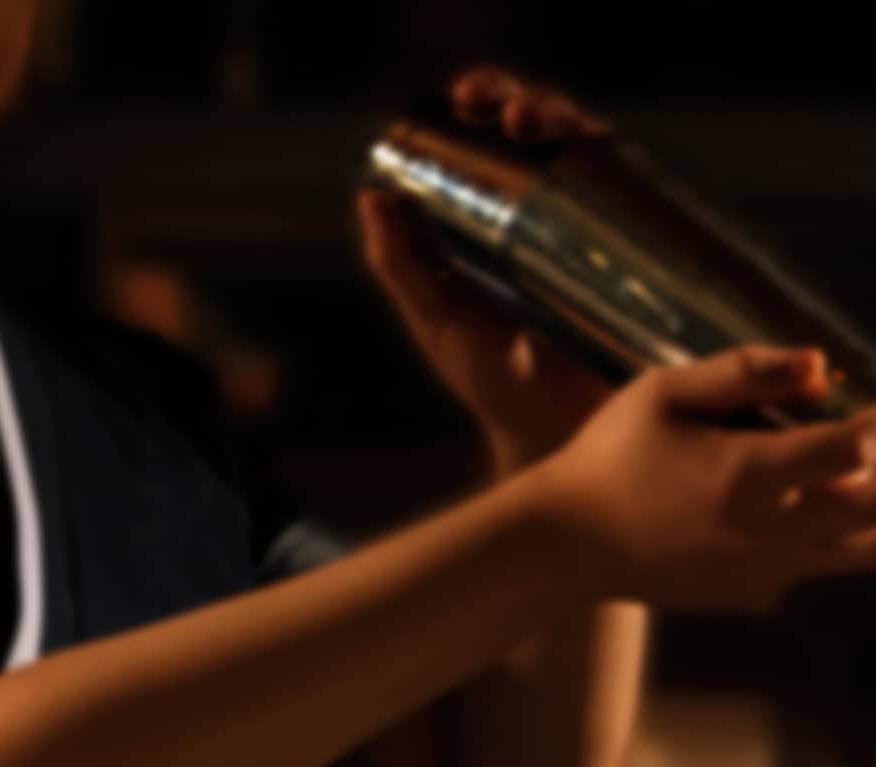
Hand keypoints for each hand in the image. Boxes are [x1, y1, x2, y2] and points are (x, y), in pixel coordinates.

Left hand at [359, 65, 617, 464]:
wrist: (555, 434)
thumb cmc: (491, 381)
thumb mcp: (436, 322)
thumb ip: (401, 267)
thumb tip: (369, 196)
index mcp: (486, 223)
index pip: (481, 145)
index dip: (467, 111)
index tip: (452, 102)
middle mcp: (540, 212)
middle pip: (529, 130)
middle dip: (508, 100)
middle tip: (487, 106)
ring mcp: (587, 222)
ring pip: (574, 139)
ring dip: (551, 112)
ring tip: (524, 121)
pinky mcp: (629, 239)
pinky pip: (623, 177)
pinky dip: (602, 147)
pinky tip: (584, 140)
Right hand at [533, 344, 875, 612]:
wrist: (563, 547)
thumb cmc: (609, 456)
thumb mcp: (664, 392)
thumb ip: (747, 370)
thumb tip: (824, 364)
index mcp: (745, 474)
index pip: (852, 448)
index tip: (870, 403)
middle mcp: (764, 533)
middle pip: (873, 506)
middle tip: (861, 438)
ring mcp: (762, 572)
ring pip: (863, 550)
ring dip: (871, 510)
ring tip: (848, 476)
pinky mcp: (752, 595)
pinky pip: (816, 563)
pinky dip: (829, 532)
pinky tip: (797, 503)